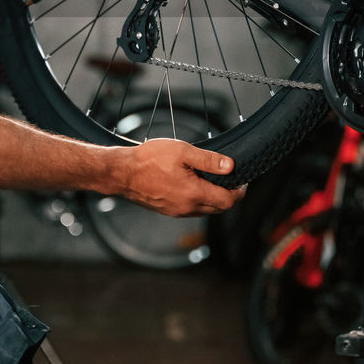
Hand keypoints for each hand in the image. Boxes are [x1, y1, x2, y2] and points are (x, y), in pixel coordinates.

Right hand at [118, 139, 243, 216]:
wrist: (122, 173)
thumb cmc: (148, 160)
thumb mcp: (182, 152)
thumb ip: (208, 160)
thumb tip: (230, 166)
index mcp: (194, 193)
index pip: (229, 201)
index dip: (240, 191)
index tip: (242, 179)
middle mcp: (187, 207)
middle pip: (220, 208)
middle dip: (229, 195)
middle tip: (230, 178)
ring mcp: (177, 211)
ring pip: (206, 210)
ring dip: (214, 198)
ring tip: (211, 179)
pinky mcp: (168, 210)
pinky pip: (192, 209)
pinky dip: (199, 199)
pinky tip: (193, 184)